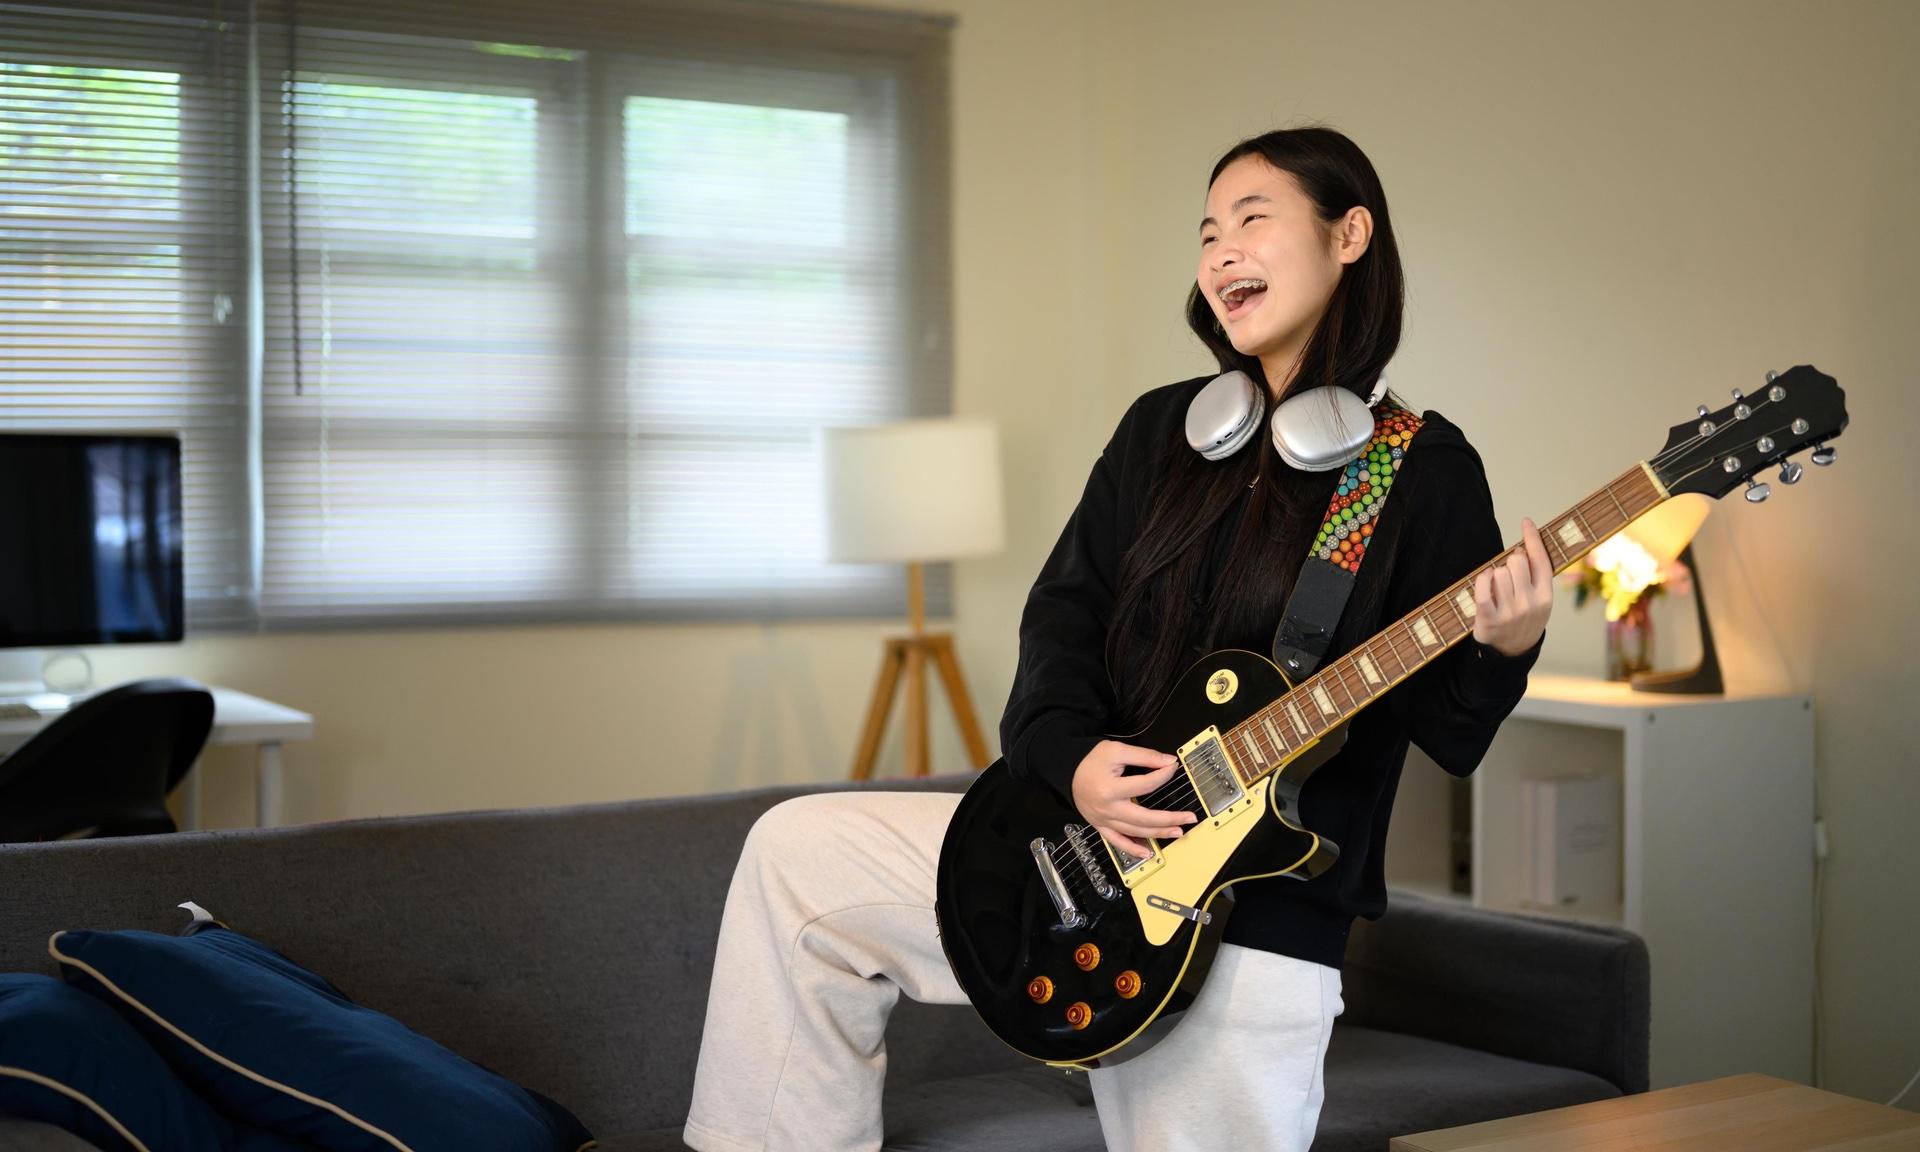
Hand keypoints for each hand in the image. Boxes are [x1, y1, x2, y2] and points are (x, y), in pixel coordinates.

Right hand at [1070, 740, 1196, 859]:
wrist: (1069, 773)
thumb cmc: (1091, 762)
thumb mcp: (1116, 750)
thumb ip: (1144, 755)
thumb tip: (1168, 762)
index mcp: (1111, 788)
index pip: (1146, 784)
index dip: (1164, 775)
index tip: (1173, 767)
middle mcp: (1108, 808)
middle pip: (1144, 818)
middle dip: (1170, 818)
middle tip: (1189, 817)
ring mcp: (1105, 820)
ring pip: (1135, 832)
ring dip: (1158, 834)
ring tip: (1177, 831)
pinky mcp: (1102, 826)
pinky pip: (1118, 842)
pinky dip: (1133, 850)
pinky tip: (1147, 853)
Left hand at [1472, 516, 1552, 656]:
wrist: (1513, 653)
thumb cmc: (1524, 618)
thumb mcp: (1539, 600)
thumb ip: (1535, 576)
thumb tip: (1523, 546)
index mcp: (1546, 597)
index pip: (1541, 560)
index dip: (1532, 538)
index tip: (1526, 521)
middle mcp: (1530, 604)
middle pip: (1516, 561)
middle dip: (1509, 562)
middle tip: (1508, 574)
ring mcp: (1510, 613)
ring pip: (1498, 572)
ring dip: (1494, 574)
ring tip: (1497, 588)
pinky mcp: (1489, 620)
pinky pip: (1482, 587)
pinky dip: (1482, 579)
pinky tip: (1485, 580)